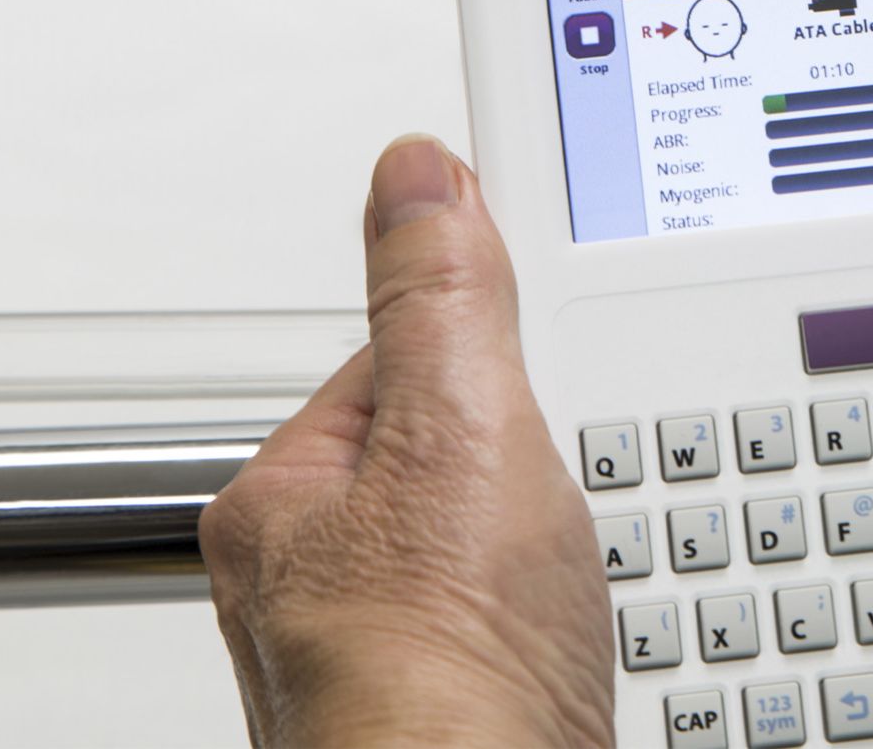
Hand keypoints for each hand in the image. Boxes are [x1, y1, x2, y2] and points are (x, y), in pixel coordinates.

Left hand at [199, 136, 613, 747]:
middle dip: (530, 458)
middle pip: (456, 452)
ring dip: (557, 538)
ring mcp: (394, 646)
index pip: (401, 363)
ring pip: (500, 537)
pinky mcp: (466, 697)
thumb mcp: (459, 434)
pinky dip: (569, 606)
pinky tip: (583, 625)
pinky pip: (529, 610)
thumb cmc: (440, 680)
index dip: (486, 353)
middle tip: (557, 492)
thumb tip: (414, 175)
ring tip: (574, 565)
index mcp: (289, 501)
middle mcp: (322, 581)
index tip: (538, 351)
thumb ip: (442, 300)